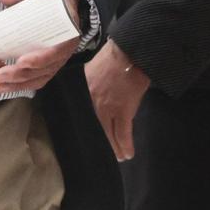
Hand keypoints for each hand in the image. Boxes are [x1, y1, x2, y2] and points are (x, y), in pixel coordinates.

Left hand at [0, 0, 84, 93]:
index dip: (42, 58)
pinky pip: (38, 76)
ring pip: (42, 75)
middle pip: (48, 67)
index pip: (59, 48)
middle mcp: (66, 45)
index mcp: (68, 26)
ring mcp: (58, 55)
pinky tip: (4, 86)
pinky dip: (22, 84)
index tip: (22, 61)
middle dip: (24, 74)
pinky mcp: (48, 61)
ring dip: (20, 83)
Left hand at [86, 38, 150, 161]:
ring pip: (109, 133)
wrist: (128, 53)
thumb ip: (91, 83)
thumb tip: (94, 92)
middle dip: (100, 142)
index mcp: (83, 91)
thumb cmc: (113, 58)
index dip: (85, 127)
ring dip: (115, 147)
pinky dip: (126, 145)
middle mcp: (92, 102)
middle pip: (95, 127)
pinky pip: (123, 133)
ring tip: (119, 156)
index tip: (86, 136)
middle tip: (104, 153)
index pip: (81, 114)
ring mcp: (107, 107)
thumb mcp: (93, 70)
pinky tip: (128, 153)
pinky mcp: (123, 110)